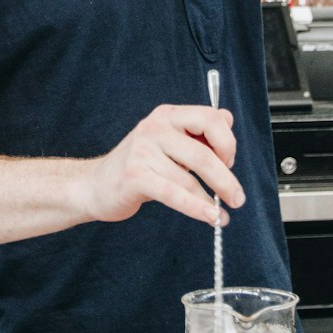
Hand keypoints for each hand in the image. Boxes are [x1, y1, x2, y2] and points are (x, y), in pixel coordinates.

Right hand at [85, 104, 244, 226]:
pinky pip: (175, 194)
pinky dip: (197, 208)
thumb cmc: (138, 165)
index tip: (229, 163)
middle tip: (237, 198)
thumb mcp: (168, 141)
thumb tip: (228, 117)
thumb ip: (197, 131)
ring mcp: (143, 151)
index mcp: (167, 115)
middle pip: (203, 153)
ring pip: (190, 179)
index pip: (209, 118)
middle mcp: (155, 128)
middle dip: (226, 180)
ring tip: (222, 214)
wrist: (95, 185)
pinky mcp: (135, 177)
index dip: (227, 142)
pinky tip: (211, 217)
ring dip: (212, 201)